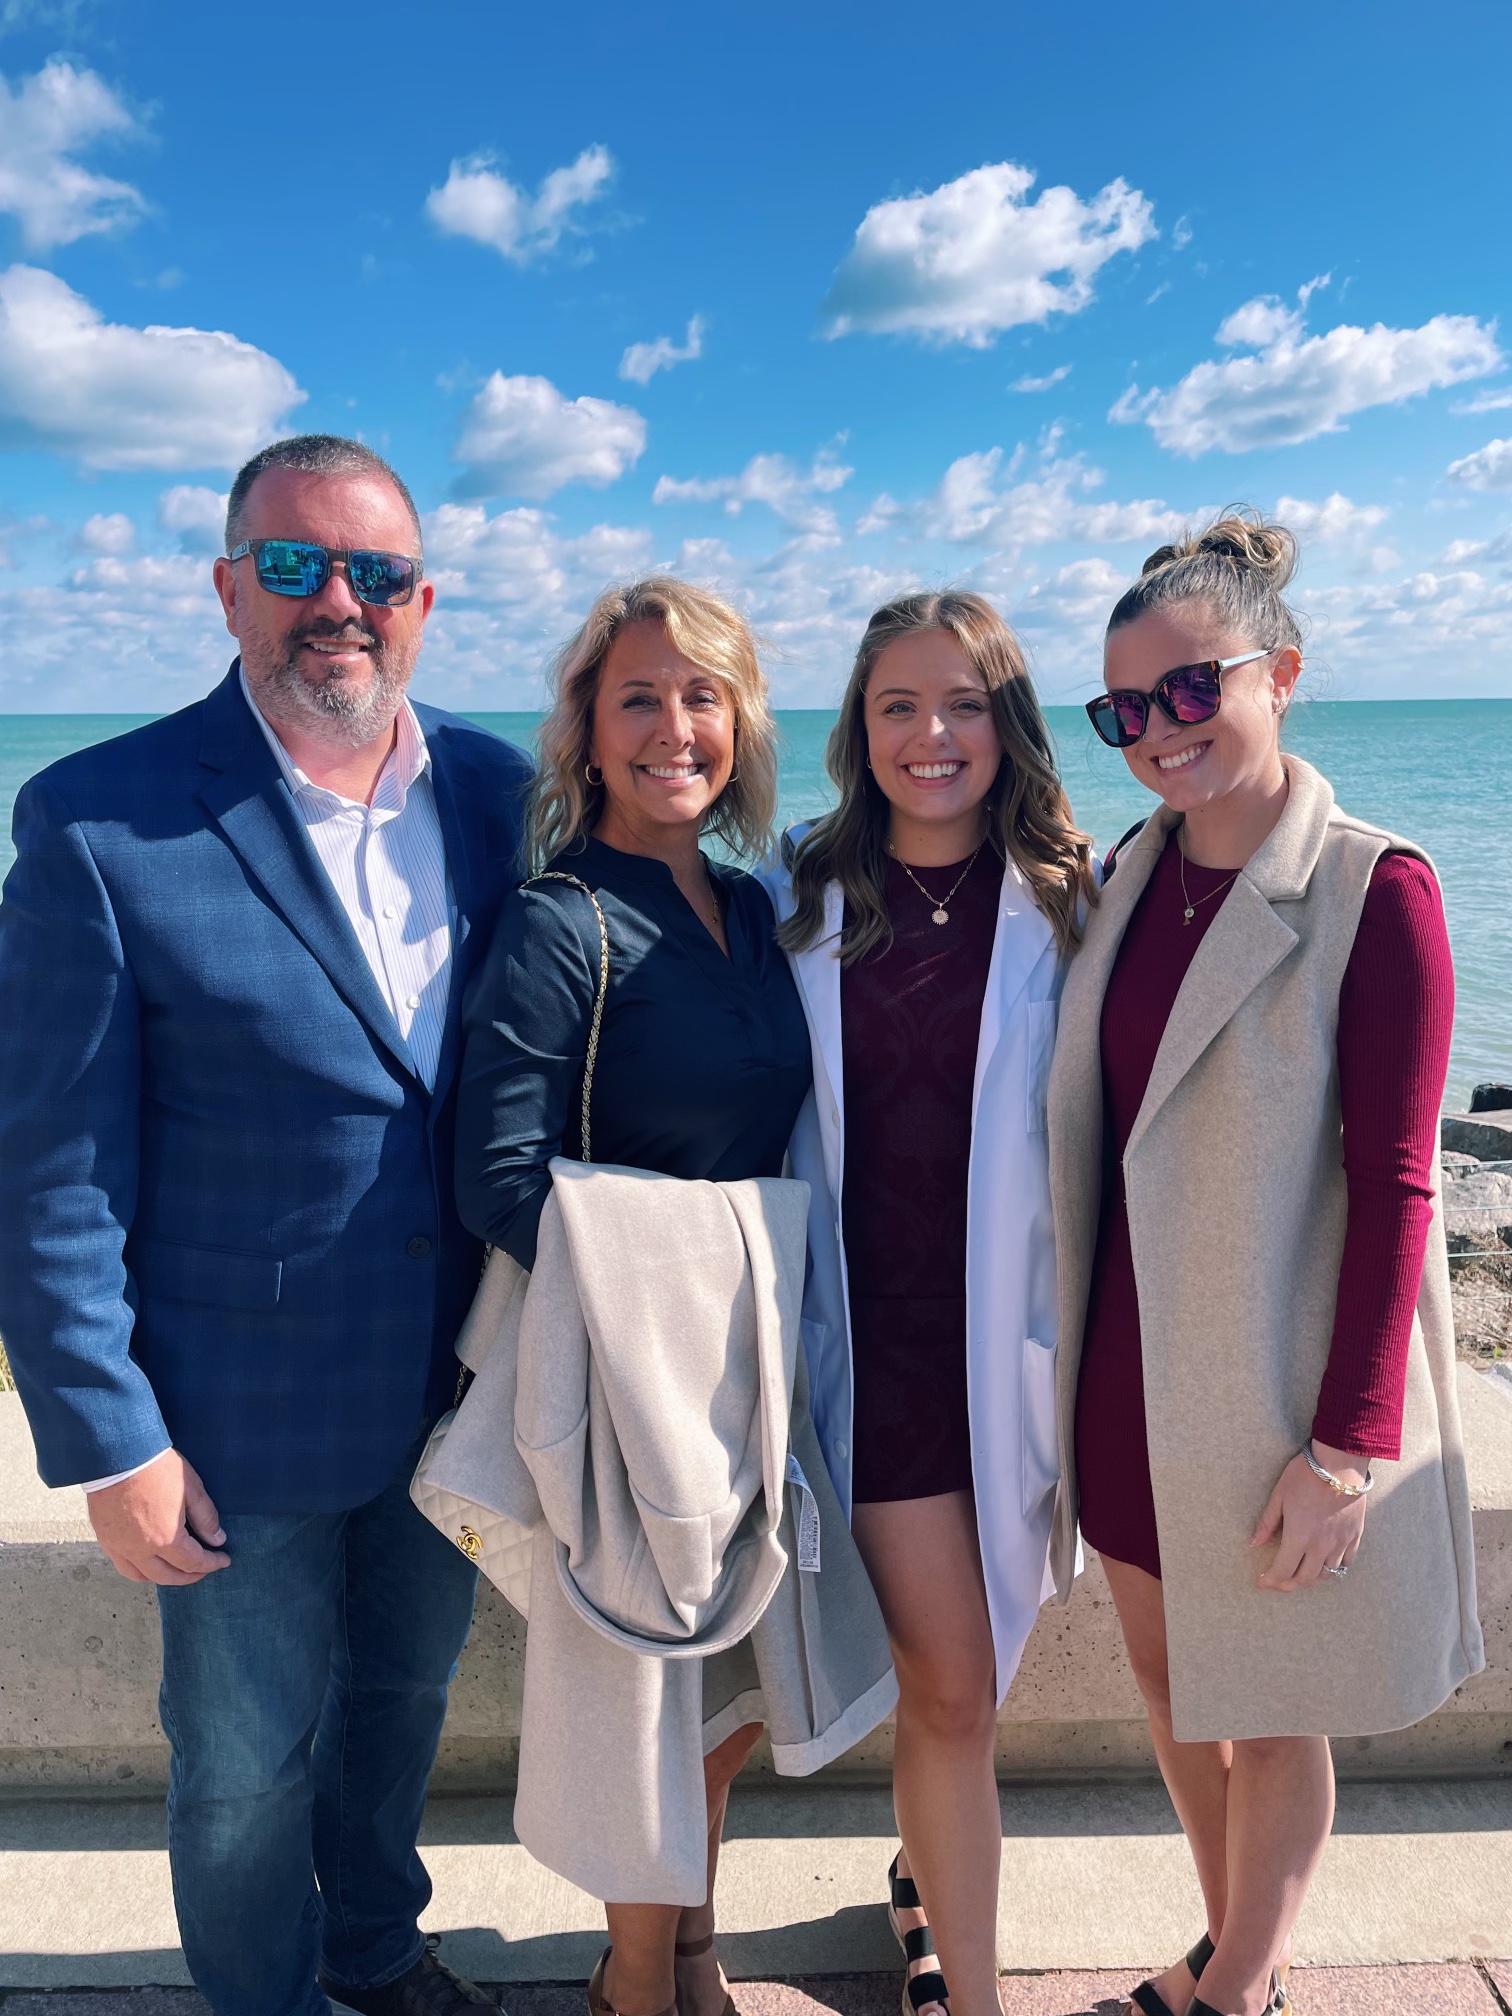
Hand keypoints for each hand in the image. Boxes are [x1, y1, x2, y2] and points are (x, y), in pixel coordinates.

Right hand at [87, 1448, 228, 1585]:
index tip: (223, 1560)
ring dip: (162, 1577)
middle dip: (189, 1576)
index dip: (211, 1564)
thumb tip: (217, 1539)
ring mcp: (119, 1547)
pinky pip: (122, 1565)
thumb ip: (206, 1518)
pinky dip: (138, 1570)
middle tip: (203, 1569)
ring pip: (142, 1576)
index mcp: (166, 1539)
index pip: (193, 1562)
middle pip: (168, 1576)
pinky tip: (147, 1561)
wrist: (119, 1455)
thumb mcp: (191, 1489)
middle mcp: (141, 1550)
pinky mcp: (105, 1539)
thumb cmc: (158, 1469)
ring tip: (176, 1569)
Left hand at [1250, 1441, 1367, 1591]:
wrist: (1340, 1463)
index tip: (1261, 1582)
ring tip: (1300, 1573)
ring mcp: (1341, 1543)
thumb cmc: (1305, 1475)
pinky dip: (1334, 1568)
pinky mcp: (1355, 1536)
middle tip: (1278, 1582)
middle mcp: (1321, 1546)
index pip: (1282, 1571)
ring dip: (1311, 1578)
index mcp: (1299, 1537)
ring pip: (1327, 1574)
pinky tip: (1325, 1563)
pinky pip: (1346, 1563)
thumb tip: (1253, 1543)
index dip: (1270, 1581)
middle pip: (1305, 1579)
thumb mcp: (1279, 1495)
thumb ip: (1267, 1522)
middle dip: (1288, 1584)